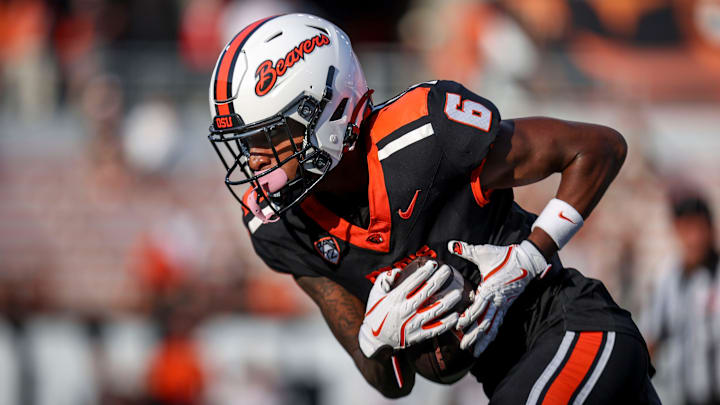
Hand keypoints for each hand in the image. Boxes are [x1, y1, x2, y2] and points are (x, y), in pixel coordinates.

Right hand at [358, 260, 461, 357]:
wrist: (374, 340)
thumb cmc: (375, 313)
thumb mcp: (375, 293)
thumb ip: (384, 278)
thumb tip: (398, 270)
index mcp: (395, 298)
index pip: (413, 282)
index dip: (425, 272)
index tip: (434, 264)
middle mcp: (404, 310)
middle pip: (427, 292)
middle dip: (439, 279)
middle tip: (449, 270)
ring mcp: (412, 324)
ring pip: (434, 310)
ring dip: (448, 300)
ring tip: (458, 292)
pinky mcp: (417, 336)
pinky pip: (435, 329)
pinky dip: (447, 323)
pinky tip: (456, 315)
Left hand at [448, 240, 548, 356]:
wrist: (526, 261)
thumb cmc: (503, 256)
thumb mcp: (484, 252)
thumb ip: (466, 250)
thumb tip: (450, 244)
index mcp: (490, 289)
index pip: (478, 307)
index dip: (469, 317)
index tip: (458, 326)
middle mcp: (497, 300)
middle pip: (485, 322)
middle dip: (474, 335)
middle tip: (464, 347)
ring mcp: (503, 305)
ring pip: (493, 326)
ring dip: (484, 340)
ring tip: (475, 353)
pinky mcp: (507, 307)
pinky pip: (499, 324)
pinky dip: (492, 335)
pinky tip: (486, 344)